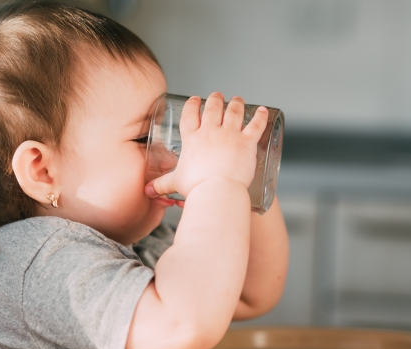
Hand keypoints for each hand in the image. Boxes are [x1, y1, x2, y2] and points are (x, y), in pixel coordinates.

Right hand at [145, 93, 267, 198]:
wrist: (216, 191)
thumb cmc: (196, 187)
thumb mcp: (175, 183)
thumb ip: (161, 184)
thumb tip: (147, 191)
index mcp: (193, 139)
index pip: (191, 114)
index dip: (193, 104)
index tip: (195, 100)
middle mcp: (211, 132)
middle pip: (213, 107)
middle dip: (215, 99)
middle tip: (217, 96)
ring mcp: (230, 135)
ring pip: (234, 111)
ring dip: (236, 103)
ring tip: (238, 99)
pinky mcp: (247, 143)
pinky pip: (256, 125)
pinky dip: (261, 116)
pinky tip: (264, 110)